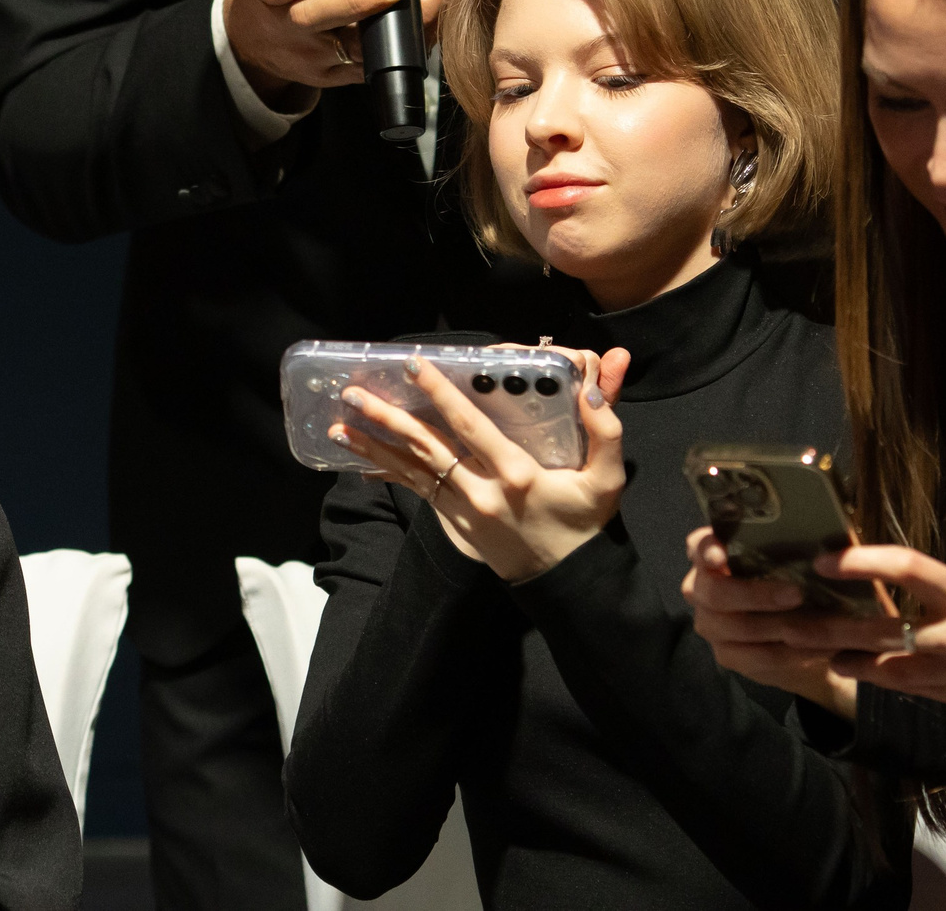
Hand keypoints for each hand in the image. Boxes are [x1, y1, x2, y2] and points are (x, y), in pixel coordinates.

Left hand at [328, 347, 631, 582]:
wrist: (566, 580)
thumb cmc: (584, 524)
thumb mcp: (607, 481)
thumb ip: (605, 433)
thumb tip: (592, 392)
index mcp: (517, 473)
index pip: (469, 425)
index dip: (439, 393)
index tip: (413, 365)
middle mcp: (481, 490)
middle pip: (425, 447)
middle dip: (387, 418)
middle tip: (353, 394)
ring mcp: (462, 509)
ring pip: (411, 470)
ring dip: (373, 447)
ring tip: (339, 427)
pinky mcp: (454, 522)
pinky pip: (415, 491)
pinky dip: (386, 474)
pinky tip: (359, 462)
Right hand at [681, 529, 860, 717]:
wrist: (798, 631)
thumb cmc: (793, 580)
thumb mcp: (792, 559)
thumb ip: (792, 546)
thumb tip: (828, 541)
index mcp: (710, 554)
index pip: (697, 546)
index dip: (707, 550)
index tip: (721, 557)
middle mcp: (700, 589)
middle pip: (714, 592)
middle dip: (756, 594)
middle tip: (797, 594)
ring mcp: (710, 624)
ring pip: (737, 627)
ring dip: (780, 626)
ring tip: (818, 624)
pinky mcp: (727, 656)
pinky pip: (757, 656)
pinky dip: (791, 653)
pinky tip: (818, 647)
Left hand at [683, 539, 945, 721]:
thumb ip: (933, 584)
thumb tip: (878, 568)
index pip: (906, 569)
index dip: (861, 563)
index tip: (823, 560)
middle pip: (880, 629)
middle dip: (830, 626)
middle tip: (788, 617)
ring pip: (884, 667)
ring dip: (842, 656)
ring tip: (803, 646)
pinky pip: (903, 688)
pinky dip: (871, 677)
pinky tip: (844, 667)